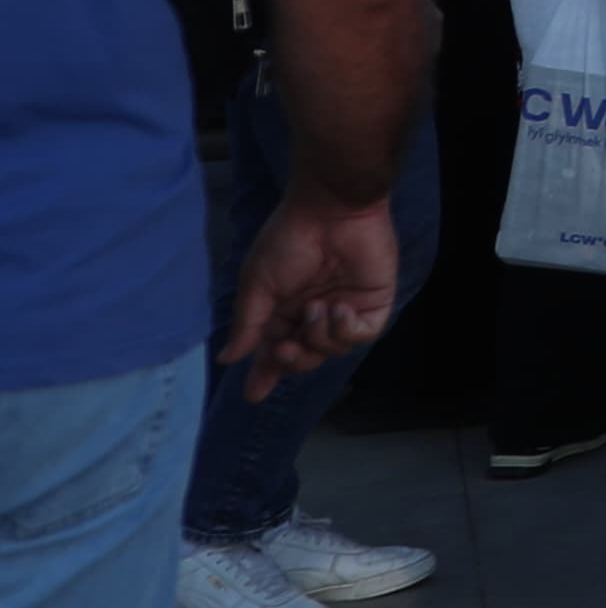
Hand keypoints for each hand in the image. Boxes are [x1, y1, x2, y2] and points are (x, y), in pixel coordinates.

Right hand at [223, 182, 400, 397]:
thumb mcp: (258, 285)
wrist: (331, 211)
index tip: (253, 395)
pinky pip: (361, 336)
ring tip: (316, 308)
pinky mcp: (373, 304)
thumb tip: (229, 358)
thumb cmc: (289, 241)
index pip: (274, 350)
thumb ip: (249, 325)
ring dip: (319, 337)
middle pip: (304, 358)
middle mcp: (313, 313)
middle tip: (285, 348)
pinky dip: (346, 330)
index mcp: (283, 309)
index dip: (265, 373)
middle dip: (292, 361)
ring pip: (331, 350)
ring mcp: (344, 309)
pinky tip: (338, 309)